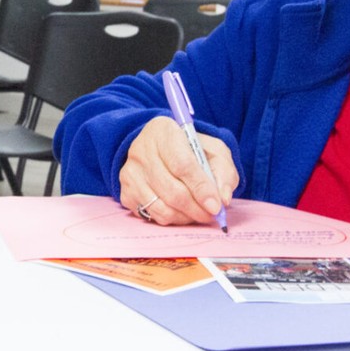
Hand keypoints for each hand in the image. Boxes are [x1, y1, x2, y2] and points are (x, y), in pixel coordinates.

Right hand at [119, 117, 238, 225]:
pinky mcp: (125, 192)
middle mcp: (141, 151)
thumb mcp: (214, 151)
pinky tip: (181, 211)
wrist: (161, 151)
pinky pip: (152, 214)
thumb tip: (222, 200)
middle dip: (196, 208)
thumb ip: (224, 172)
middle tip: (211, 215)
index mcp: (163, 131)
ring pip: (161, 207)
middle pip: (172, 190)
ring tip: (198, 213)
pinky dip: (171, 219)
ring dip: (185, 217)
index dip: (201, 188)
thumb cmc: (191, 150)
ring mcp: (129, 173)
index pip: (182, 165)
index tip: (216, 206)